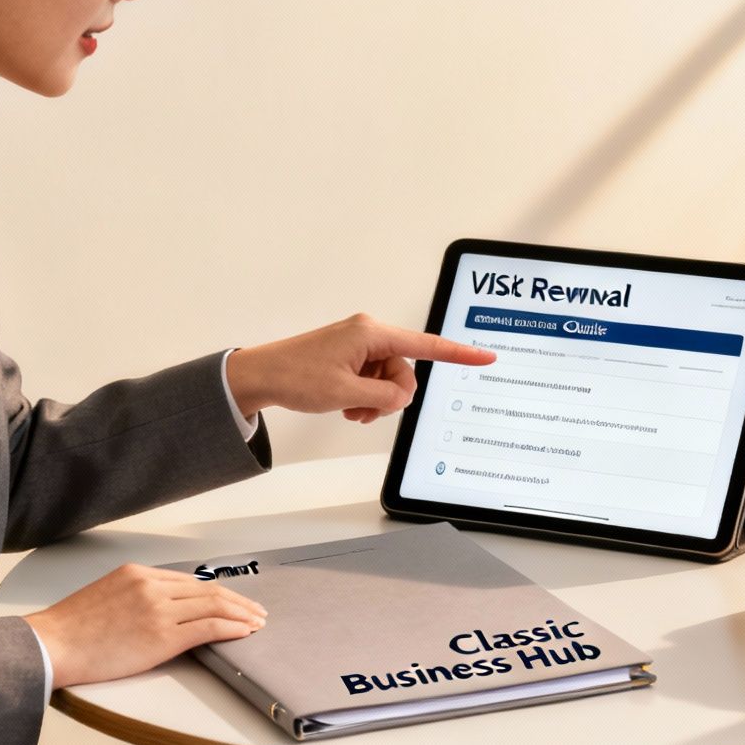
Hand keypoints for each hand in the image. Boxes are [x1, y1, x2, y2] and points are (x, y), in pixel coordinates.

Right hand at [23, 563, 267, 688]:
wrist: (49, 646)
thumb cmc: (70, 629)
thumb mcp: (106, 596)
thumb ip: (137, 596)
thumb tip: (163, 609)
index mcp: (138, 574)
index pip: (190, 581)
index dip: (217, 591)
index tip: (232, 598)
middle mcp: (151, 586)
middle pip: (208, 590)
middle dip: (237, 600)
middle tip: (256, 609)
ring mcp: (158, 610)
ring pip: (214, 606)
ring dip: (241, 614)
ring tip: (257, 621)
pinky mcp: (162, 636)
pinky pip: (208, 628)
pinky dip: (231, 628)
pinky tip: (243, 632)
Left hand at [225, 313, 494, 423]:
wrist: (259, 376)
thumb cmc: (295, 377)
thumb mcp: (346, 395)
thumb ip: (385, 398)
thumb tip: (403, 398)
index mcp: (372, 333)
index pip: (426, 345)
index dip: (459, 353)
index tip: (485, 356)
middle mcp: (369, 333)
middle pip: (404, 371)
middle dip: (390, 397)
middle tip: (363, 410)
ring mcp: (359, 344)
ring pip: (388, 380)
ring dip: (375, 401)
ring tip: (350, 410)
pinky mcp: (350, 355)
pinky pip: (373, 380)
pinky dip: (365, 397)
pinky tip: (346, 405)